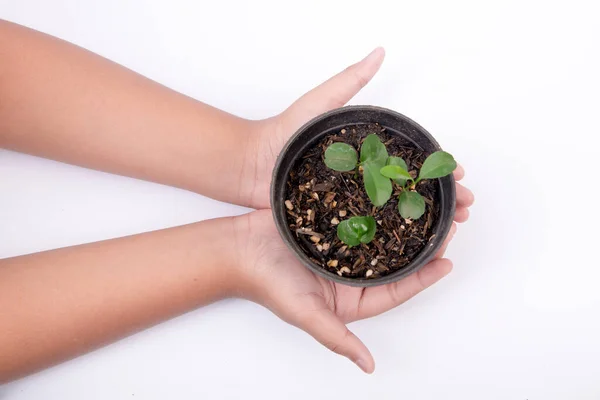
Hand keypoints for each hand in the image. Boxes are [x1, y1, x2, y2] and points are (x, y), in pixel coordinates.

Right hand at [232, 169, 472, 372]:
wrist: (239, 249)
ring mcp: (345, 244)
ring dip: (407, 221)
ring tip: (430, 204)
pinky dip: (380, 204)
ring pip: (385, 233)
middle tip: (448, 224)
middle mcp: (353, 271)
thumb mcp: (306, 314)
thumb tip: (368, 366)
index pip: (398, 287)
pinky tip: (395, 191)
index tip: (447, 260)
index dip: (424, 276)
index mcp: (352, 297)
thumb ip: (337, 338)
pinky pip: (363, 213)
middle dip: (424, 243)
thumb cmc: (269, 285)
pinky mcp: (334, 221)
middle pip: (398, 257)